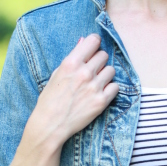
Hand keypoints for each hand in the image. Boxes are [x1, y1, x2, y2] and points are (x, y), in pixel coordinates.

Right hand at [30, 33, 118, 147]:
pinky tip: (101, 93)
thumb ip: (73, 58)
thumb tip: (84, 41)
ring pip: (111, 70)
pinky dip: (110, 89)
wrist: (51, 124)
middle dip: (99, 61)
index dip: (95, 44)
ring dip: (105, 75)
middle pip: (104, 55)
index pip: (93, 41)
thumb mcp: (57, 74)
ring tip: (96, 83)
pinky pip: (115, 87)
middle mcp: (84, 72)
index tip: (93, 49)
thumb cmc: (51, 99)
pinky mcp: (101, 101)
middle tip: (92, 70)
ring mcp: (94, 87)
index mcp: (71, 62)